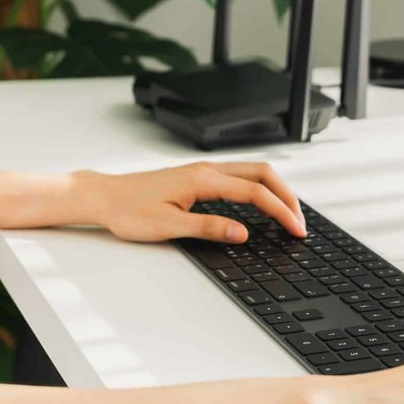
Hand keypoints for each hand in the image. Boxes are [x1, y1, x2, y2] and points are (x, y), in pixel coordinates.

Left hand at [74, 160, 305, 242]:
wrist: (103, 197)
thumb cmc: (127, 210)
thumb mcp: (167, 226)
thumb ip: (207, 228)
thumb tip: (242, 233)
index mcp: (202, 179)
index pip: (255, 192)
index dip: (280, 211)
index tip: (296, 229)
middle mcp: (206, 169)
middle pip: (261, 173)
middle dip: (287, 195)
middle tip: (300, 221)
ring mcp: (202, 171)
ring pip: (251, 171)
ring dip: (274, 189)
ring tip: (288, 212)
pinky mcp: (197, 177)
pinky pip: (238, 176)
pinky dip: (258, 187)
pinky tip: (260, 203)